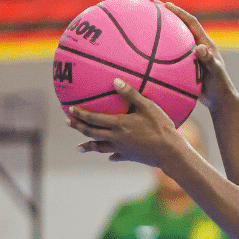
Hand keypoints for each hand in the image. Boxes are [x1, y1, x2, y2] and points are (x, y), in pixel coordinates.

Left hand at [68, 79, 183, 168]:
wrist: (169, 152)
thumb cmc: (161, 127)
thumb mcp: (148, 107)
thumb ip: (131, 94)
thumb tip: (116, 81)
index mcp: (119, 124)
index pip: (94, 118)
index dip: (81, 114)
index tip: (70, 110)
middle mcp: (116, 137)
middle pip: (92, 133)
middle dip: (79, 127)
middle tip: (68, 123)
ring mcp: (122, 149)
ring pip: (100, 147)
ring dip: (88, 146)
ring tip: (79, 147)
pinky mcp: (130, 157)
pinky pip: (116, 156)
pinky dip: (110, 156)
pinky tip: (109, 157)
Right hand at [157, 1, 236, 112]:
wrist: (220, 101)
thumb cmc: (221, 86)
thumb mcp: (216, 73)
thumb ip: (209, 60)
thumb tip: (200, 48)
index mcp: (206, 44)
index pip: (191, 23)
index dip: (180, 12)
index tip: (166, 5)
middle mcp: (198, 46)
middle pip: (181, 27)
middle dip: (168, 16)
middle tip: (153, 7)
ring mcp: (191, 56)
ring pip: (174, 41)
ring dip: (162, 32)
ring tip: (146, 25)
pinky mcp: (186, 66)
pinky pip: (171, 56)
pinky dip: (161, 52)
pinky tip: (146, 55)